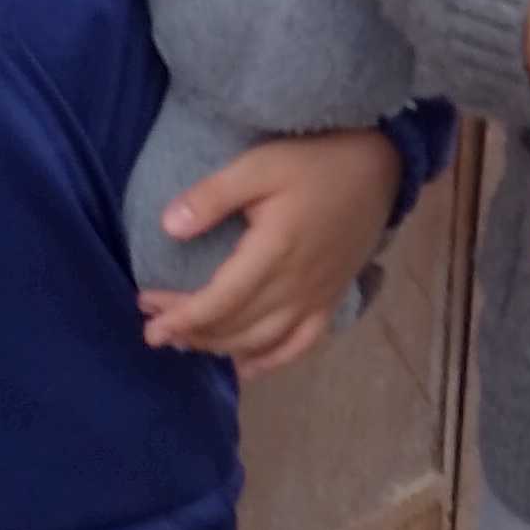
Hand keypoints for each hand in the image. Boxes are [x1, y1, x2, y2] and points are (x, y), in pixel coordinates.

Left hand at [138, 127, 401, 377]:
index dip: (182, 318)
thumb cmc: (315, 161)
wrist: (379, 167)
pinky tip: (245, 367)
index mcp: (275, 252)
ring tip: (188, 341)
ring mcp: (318, 297)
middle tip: (154, 327)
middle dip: (191, 332)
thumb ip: (213, 196)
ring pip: (263, 340)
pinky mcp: (332, 300)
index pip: (220, 301)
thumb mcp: (259, 164)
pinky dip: (271, 361)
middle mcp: (297, 285)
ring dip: (221, 347)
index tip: (150, 324)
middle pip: (236, 326)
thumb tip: (168, 227)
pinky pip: (301, 344)